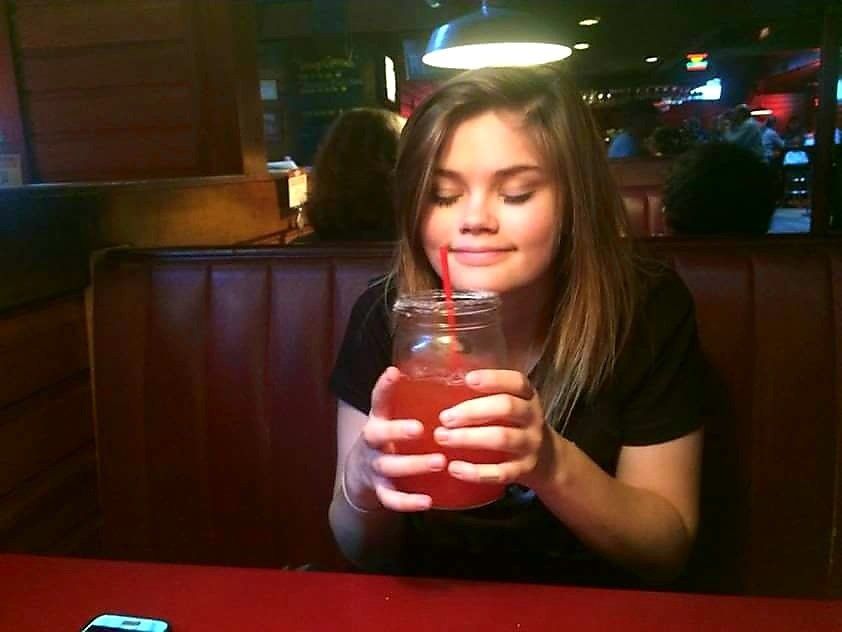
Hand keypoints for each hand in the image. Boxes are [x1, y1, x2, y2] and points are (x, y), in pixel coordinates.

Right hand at [343, 366, 446, 511]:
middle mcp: (373, 442)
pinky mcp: (380, 491)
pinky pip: (392, 499)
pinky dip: (408, 502)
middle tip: (421, 429)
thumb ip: (410, 400)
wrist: (361, 473)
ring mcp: (375, 467)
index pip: (377, 400)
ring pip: (390, 467)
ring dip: (413, 465)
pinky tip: (428, 501)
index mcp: (378, 420)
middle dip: (397, 431)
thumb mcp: (391, 417)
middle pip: (377, 435)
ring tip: (440, 462)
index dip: (384, 386)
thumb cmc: (388, 438)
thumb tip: (451, 372)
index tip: (394, 373)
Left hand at [433, 369, 563, 491]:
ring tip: (442, 437)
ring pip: (502, 438)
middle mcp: (532, 418)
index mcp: (528, 397)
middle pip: (506, 407)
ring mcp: (530, 445)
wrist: (548, 461)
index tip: (468, 379)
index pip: (516, 382)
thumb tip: (446, 383)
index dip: (493, 378)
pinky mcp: (523, 471)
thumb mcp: (514, 405)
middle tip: (445, 417)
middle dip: (472, 411)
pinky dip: (475, 472)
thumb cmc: (517, 426)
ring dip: (469, 437)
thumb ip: (489, 396)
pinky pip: (500, 473)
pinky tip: (454, 468)